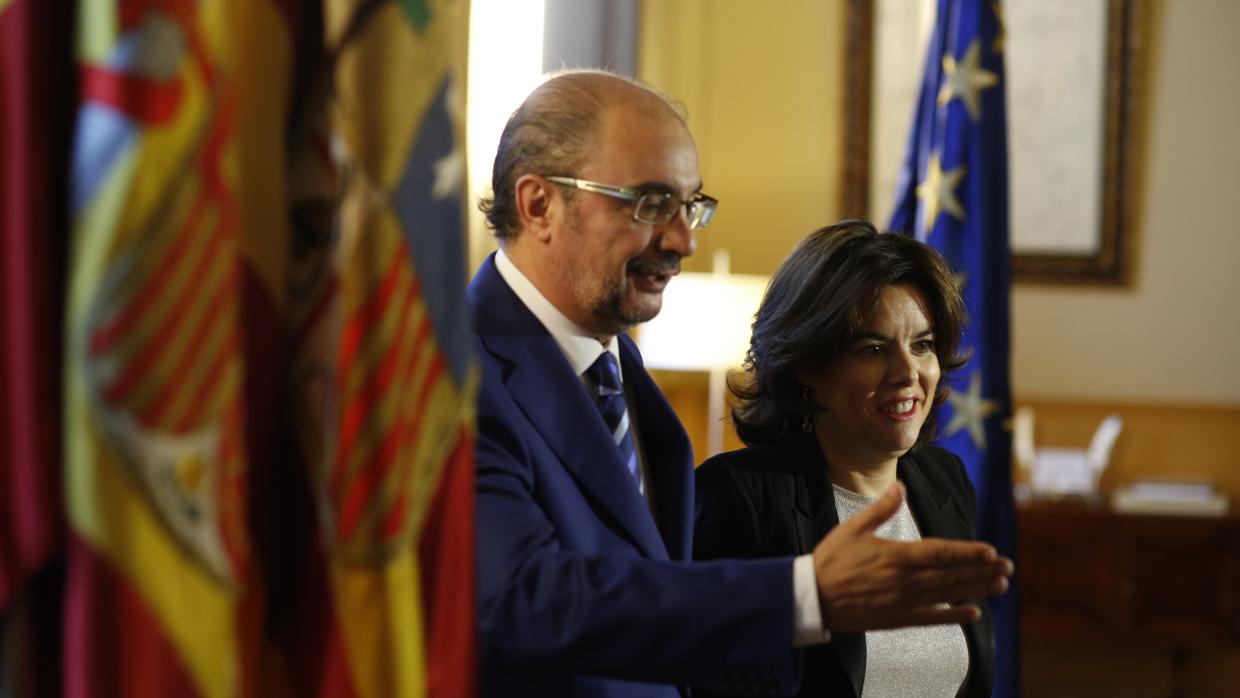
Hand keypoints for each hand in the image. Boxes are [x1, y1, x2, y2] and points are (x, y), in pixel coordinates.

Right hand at [812, 481, 1012, 631]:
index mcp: (895, 555)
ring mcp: (903, 602)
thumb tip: (900, 486)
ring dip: (976, 589)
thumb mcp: (852, 528)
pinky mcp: (897, 619)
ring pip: (947, 595)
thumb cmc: (831, 560)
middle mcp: (904, 580)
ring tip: (1000, 585)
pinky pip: (932, 619)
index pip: (940, 552)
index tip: (991, 550)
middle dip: (982, 570)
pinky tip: (973, 614)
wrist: (811, 598)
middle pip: (951, 574)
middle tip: (1008, 566)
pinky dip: (953, 616)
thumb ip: (880, 509)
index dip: (968, 552)